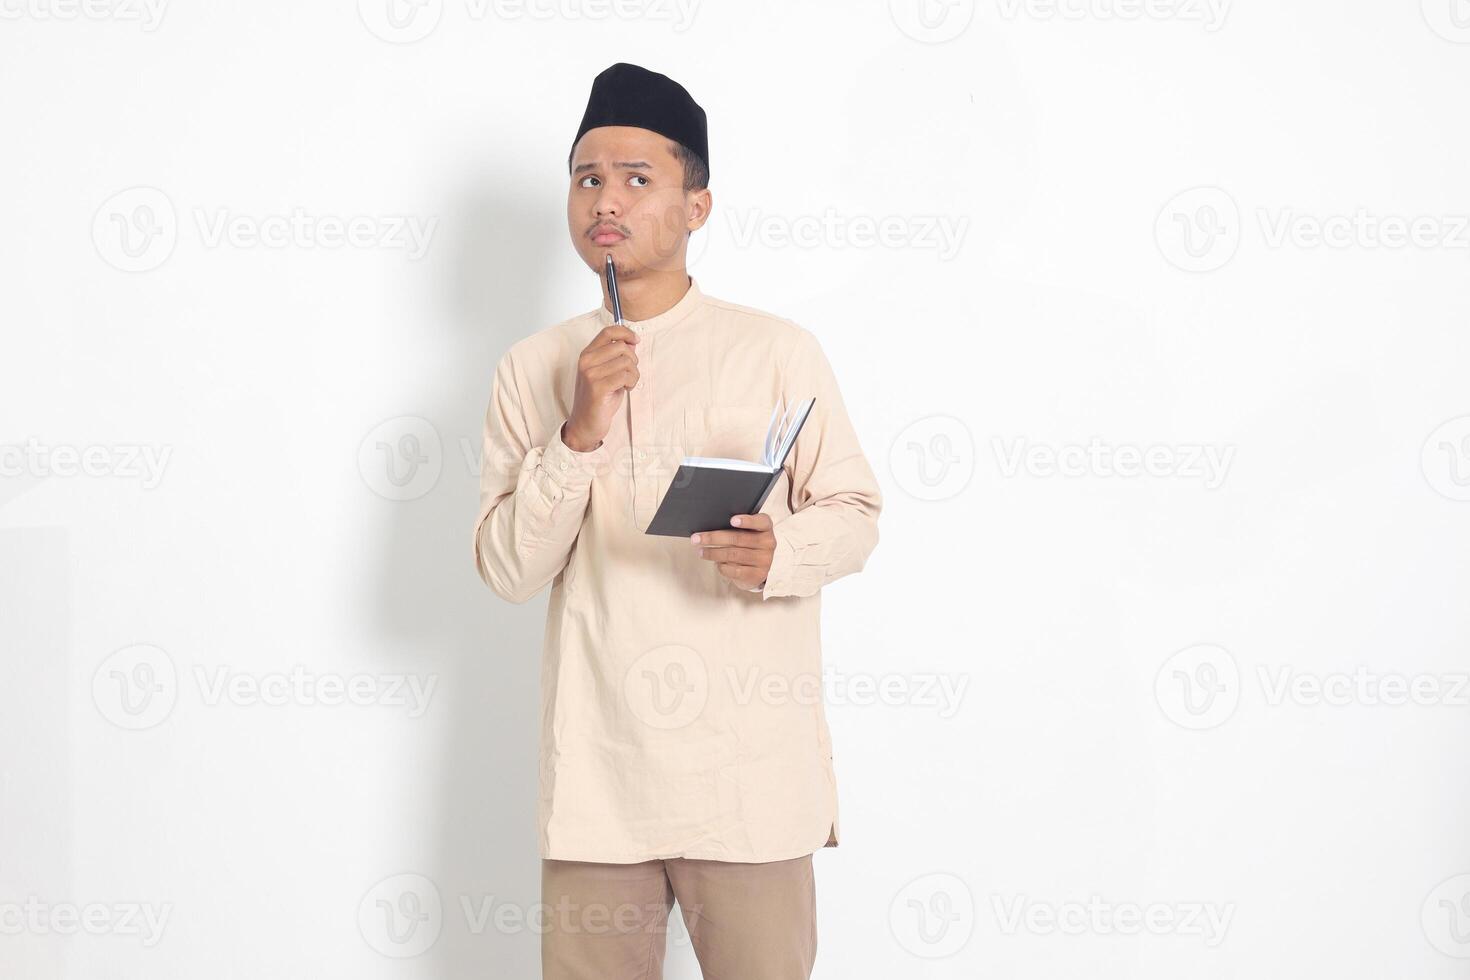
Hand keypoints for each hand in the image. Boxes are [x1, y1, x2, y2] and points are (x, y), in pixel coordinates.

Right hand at [564, 325, 639, 451]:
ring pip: (626, 362)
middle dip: (633, 360)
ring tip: (627, 384)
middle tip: (629, 374)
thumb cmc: (599, 398)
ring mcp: (590, 374)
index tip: (636, 340)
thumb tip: (632, 341)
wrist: (585, 423)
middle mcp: (586, 361)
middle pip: (621, 346)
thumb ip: (617, 356)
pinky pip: (625, 376)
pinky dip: (631, 382)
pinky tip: (625, 389)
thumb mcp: (608, 373)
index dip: (626, 332)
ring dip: (634, 374)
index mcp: (587, 354)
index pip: (608, 331)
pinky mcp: (597, 387)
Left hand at [691, 513, 773, 590]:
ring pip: (733, 555)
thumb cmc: (747, 543)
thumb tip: (709, 526)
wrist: (757, 568)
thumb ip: (735, 527)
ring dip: (713, 553)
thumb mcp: (747, 532)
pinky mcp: (757, 575)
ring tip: (701, 551)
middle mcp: (768, 543)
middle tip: (697, 538)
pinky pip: (734, 570)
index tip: (732, 520)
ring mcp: (764, 560)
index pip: (761, 521)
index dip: (747, 521)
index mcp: (766, 528)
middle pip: (738, 538)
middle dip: (714, 538)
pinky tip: (715, 563)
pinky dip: (722, 566)